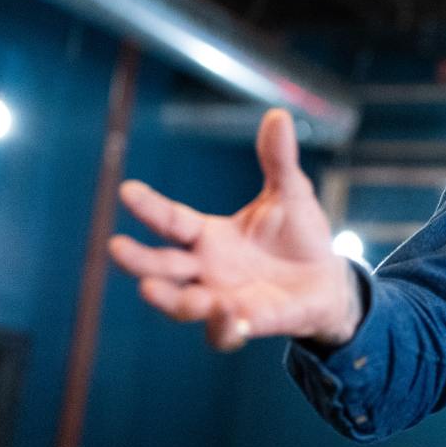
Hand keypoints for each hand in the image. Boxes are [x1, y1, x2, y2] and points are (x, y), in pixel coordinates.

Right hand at [109, 109, 360, 350]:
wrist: (328, 280)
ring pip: (185, 305)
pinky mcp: (249, 322)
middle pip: (162, 267)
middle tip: (117, 247)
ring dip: (172, 299)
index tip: (128, 191)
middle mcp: (208, 269)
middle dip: (139, 260)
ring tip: (154, 290)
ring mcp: (224, 299)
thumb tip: (278, 115)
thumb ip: (278, 160)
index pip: (171, 221)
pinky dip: (224, 328)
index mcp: (209, 236)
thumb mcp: (291, 194)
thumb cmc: (300, 236)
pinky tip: (229, 318)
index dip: (149, 207)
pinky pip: (228, 332)